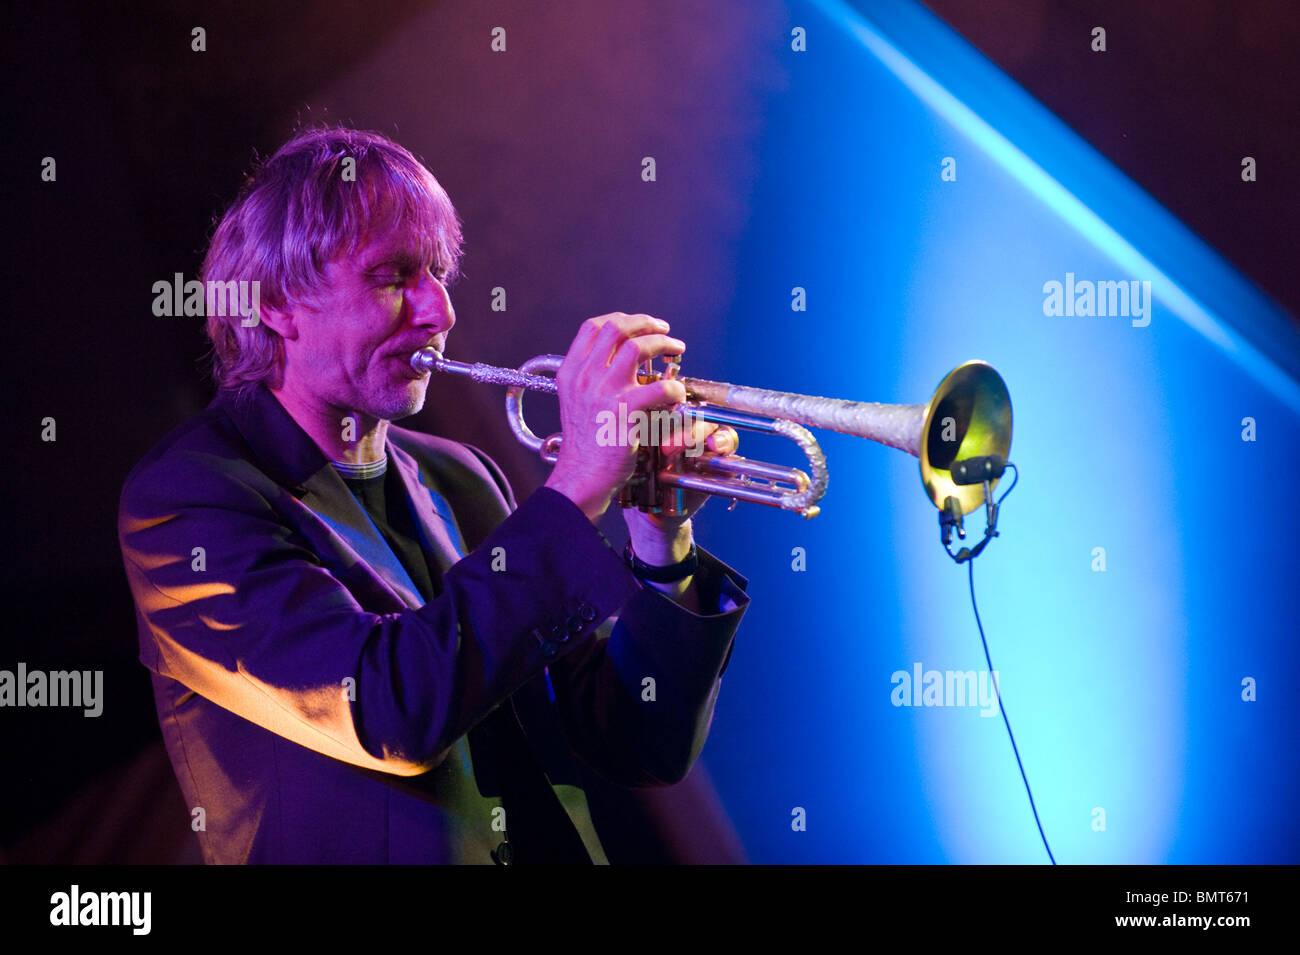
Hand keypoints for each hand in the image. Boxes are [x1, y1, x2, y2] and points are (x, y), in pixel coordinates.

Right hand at [543, 313, 686, 522]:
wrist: (581, 476)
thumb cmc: (584, 445)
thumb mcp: (575, 402)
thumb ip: (590, 378)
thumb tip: (617, 358)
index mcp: (570, 372)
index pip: (592, 327)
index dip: (620, 318)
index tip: (639, 324)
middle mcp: (584, 377)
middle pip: (617, 329)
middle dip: (646, 323)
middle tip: (665, 331)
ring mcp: (603, 393)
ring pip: (639, 348)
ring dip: (664, 344)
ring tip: (677, 349)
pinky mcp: (624, 412)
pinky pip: (660, 388)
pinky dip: (675, 388)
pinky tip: (678, 394)